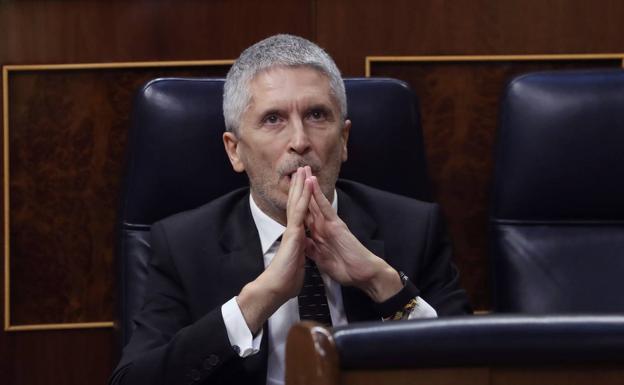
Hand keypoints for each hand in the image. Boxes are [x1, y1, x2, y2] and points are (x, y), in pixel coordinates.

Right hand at [237, 166, 312, 332]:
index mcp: (296, 239)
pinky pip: (300, 211)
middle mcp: (293, 231)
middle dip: (299, 187)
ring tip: (303, 169)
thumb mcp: (295, 268)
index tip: (303, 187)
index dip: (301, 200)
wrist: (275, 289)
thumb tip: (297, 261)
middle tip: (301, 170)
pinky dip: (304, 197)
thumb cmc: (284, 283)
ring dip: (301, 185)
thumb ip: (297, 259)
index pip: (300, 215)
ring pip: (297, 203)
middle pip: (297, 204)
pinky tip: (306, 184)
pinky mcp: (293, 233)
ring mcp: (292, 231)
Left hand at [304, 173, 402, 302]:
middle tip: (294, 172)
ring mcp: (329, 224)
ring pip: (316, 201)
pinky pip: (325, 207)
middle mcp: (323, 226)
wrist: (362, 274)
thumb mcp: (322, 259)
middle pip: (309, 204)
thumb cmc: (346, 268)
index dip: (295, 204)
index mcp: (318, 235)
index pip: (304, 216)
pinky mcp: (336, 225)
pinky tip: (312, 182)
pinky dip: (318, 195)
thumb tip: (303, 244)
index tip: (287, 194)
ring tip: (303, 169)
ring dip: (309, 185)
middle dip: (301, 190)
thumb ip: (313, 250)